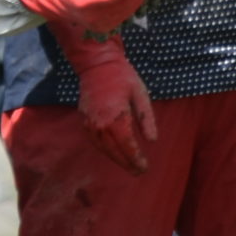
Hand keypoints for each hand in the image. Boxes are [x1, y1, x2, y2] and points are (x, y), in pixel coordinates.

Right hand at [56, 21, 157, 172]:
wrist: (96, 63)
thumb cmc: (122, 76)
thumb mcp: (140, 94)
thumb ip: (146, 118)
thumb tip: (152, 140)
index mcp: (116, 117)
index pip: (127, 146)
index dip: (136, 158)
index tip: (144, 167)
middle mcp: (100, 124)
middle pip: (114, 151)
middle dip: (127, 163)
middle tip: (138, 171)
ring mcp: (89, 123)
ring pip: (103, 148)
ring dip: (115, 159)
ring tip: (127, 166)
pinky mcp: (83, 120)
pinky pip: (94, 141)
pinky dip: (104, 150)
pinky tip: (112, 153)